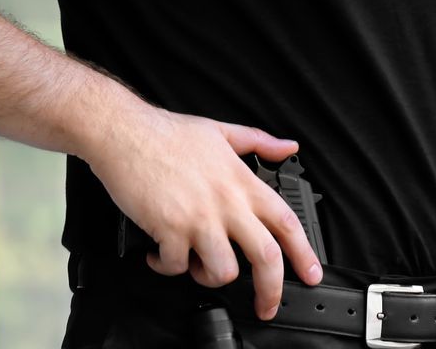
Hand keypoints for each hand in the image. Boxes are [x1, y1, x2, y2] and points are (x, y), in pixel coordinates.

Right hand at [82, 97, 324, 320]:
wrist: (125, 132)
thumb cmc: (167, 133)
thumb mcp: (221, 130)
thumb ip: (258, 142)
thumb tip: (287, 147)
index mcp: (241, 182)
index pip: (286, 221)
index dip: (303, 252)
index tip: (310, 273)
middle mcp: (226, 202)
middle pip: (265, 257)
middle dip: (271, 290)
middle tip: (267, 305)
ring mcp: (199, 218)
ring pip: (223, 270)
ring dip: (209, 276)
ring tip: (195, 265)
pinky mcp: (169, 228)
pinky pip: (176, 267)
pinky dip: (166, 267)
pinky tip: (158, 255)